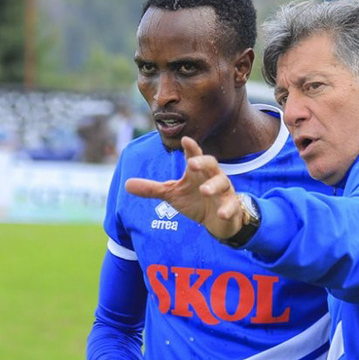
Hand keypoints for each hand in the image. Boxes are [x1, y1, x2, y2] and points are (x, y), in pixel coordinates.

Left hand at [125, 136, 244, 239]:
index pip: (194, 156)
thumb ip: (152, 189)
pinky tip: (221, 213)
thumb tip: (126, 184)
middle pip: (211, 164)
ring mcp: (224, 192)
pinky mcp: (231, 206)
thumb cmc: (195, 200)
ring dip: (214, 186)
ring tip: (204, 191)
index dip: (191, 148)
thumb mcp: (172, 194)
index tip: (186, 140)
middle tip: (192, 163)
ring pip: (223, 183)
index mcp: (196, 172)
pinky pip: (232, 206)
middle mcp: (212, 177)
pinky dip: (228, 209)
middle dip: (202, 162)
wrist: (218, 220)